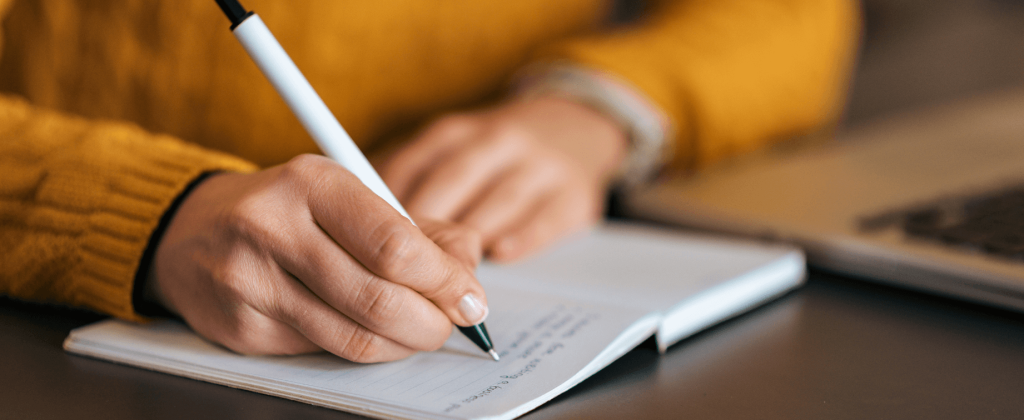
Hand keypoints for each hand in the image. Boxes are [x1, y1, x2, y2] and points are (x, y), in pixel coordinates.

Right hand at [145, 154, 487, 362]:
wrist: (190, 230)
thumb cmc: (288, 210)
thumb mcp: (350, 196)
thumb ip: (417, 228)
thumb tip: (468, 267)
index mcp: (312, 182)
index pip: (395, 245)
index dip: (445, 281)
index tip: (470, 297)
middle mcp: (274, 227)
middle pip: (379, 298)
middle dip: (431, 322)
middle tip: (450, 324)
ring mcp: (251, 281)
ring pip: (353, 337)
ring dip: (402, 344)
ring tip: (418, 331)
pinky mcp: (240, 327)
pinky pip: (322, 352)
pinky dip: (361, 348)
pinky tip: (369, 332)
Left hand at [381, 96, 628, 261]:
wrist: (574, 128)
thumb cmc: (492, 156)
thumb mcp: (449, 151)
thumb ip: (408, 181)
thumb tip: (354, 223)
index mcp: (455, 133)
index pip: (411, 167)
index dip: (387, 208)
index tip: (367, 243)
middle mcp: (496, 141)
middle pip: (452, 183)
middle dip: (425, 229)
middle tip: (402, 270)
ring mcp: (539, 166)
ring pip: (497, 201)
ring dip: (470, 239)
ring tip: (445, 276)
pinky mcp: (573, 194)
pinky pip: (545, 218)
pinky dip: (521, 237)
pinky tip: (501, 254)